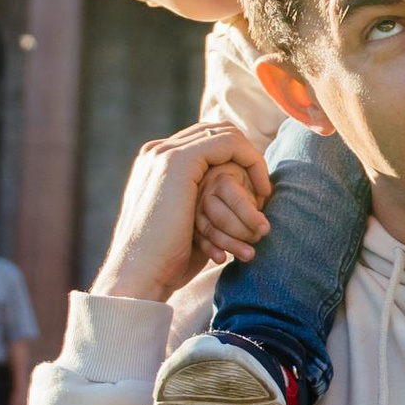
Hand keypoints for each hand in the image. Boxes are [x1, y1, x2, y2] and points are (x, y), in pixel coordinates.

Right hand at [92, 121, 273, 305]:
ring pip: (225, 135)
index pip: (202, 142)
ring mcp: (165, 153)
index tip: (253, 192)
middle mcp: (157, 152)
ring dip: (252, 161)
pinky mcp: (179, 160)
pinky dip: (252, 162)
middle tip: (263, 188)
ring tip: (265, 193)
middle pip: (214, 131)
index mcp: (154, 165)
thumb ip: (193, 204)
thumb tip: (217, 206)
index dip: (233, 159)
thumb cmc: (163, 261)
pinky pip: (229, 144)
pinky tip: (261, 192)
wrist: (140, 272)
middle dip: (245, 155)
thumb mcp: (180, 224)